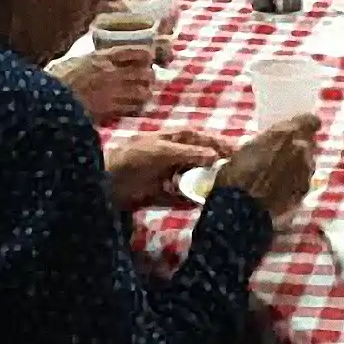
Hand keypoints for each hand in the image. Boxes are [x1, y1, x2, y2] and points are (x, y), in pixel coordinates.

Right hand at [49, 46, 154, 123]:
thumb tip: (96, 60)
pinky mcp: (108, 110)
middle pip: (144, 73)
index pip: (136, 51)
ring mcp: (111, 92)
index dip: (146, 56)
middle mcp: (110, 73)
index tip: (148, 59)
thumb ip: (89, 60)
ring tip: (142, 96)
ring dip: (145, 94)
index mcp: (101, 57)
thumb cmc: (55, 80)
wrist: (46, 100)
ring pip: (142, 92)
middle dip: (148, 77)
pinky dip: (136, 108)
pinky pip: (132, 108)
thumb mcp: (72, 61)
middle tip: (146, 81)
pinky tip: (132, 108)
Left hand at [106, 128, 233, 209]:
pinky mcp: (160, 195)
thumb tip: (215, 156)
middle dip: (216, 166)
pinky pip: (181, 198)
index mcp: (171, 139)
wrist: (105, 183)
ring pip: (192, 179)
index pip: (201, 138)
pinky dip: (191, 201)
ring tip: (223, 190)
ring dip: (205, 184)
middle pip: (199, 159)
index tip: (237, 152)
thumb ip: (187, 153)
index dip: (218, 143)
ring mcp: (166, 176)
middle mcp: (171, 156)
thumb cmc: (132, 158)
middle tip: (237, 174)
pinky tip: (202, 205)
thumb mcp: (161, 151)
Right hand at [214, 115, 319, 216]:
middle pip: (309, 145)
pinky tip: (279, 189)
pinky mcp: (303, 194)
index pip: (311, 121)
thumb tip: (274, 142)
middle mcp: (304, 152)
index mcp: (290, 134)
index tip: (300, 126)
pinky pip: (302, 183)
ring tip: (279, 174)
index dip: (306, 123)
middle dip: (299, 147)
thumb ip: (269, 141)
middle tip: (284, 152)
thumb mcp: (248, 147)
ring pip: (307, 165)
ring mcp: (306, 174)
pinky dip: (294, 184)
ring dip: (297, 166)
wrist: (241, 208)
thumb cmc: (237, 173)